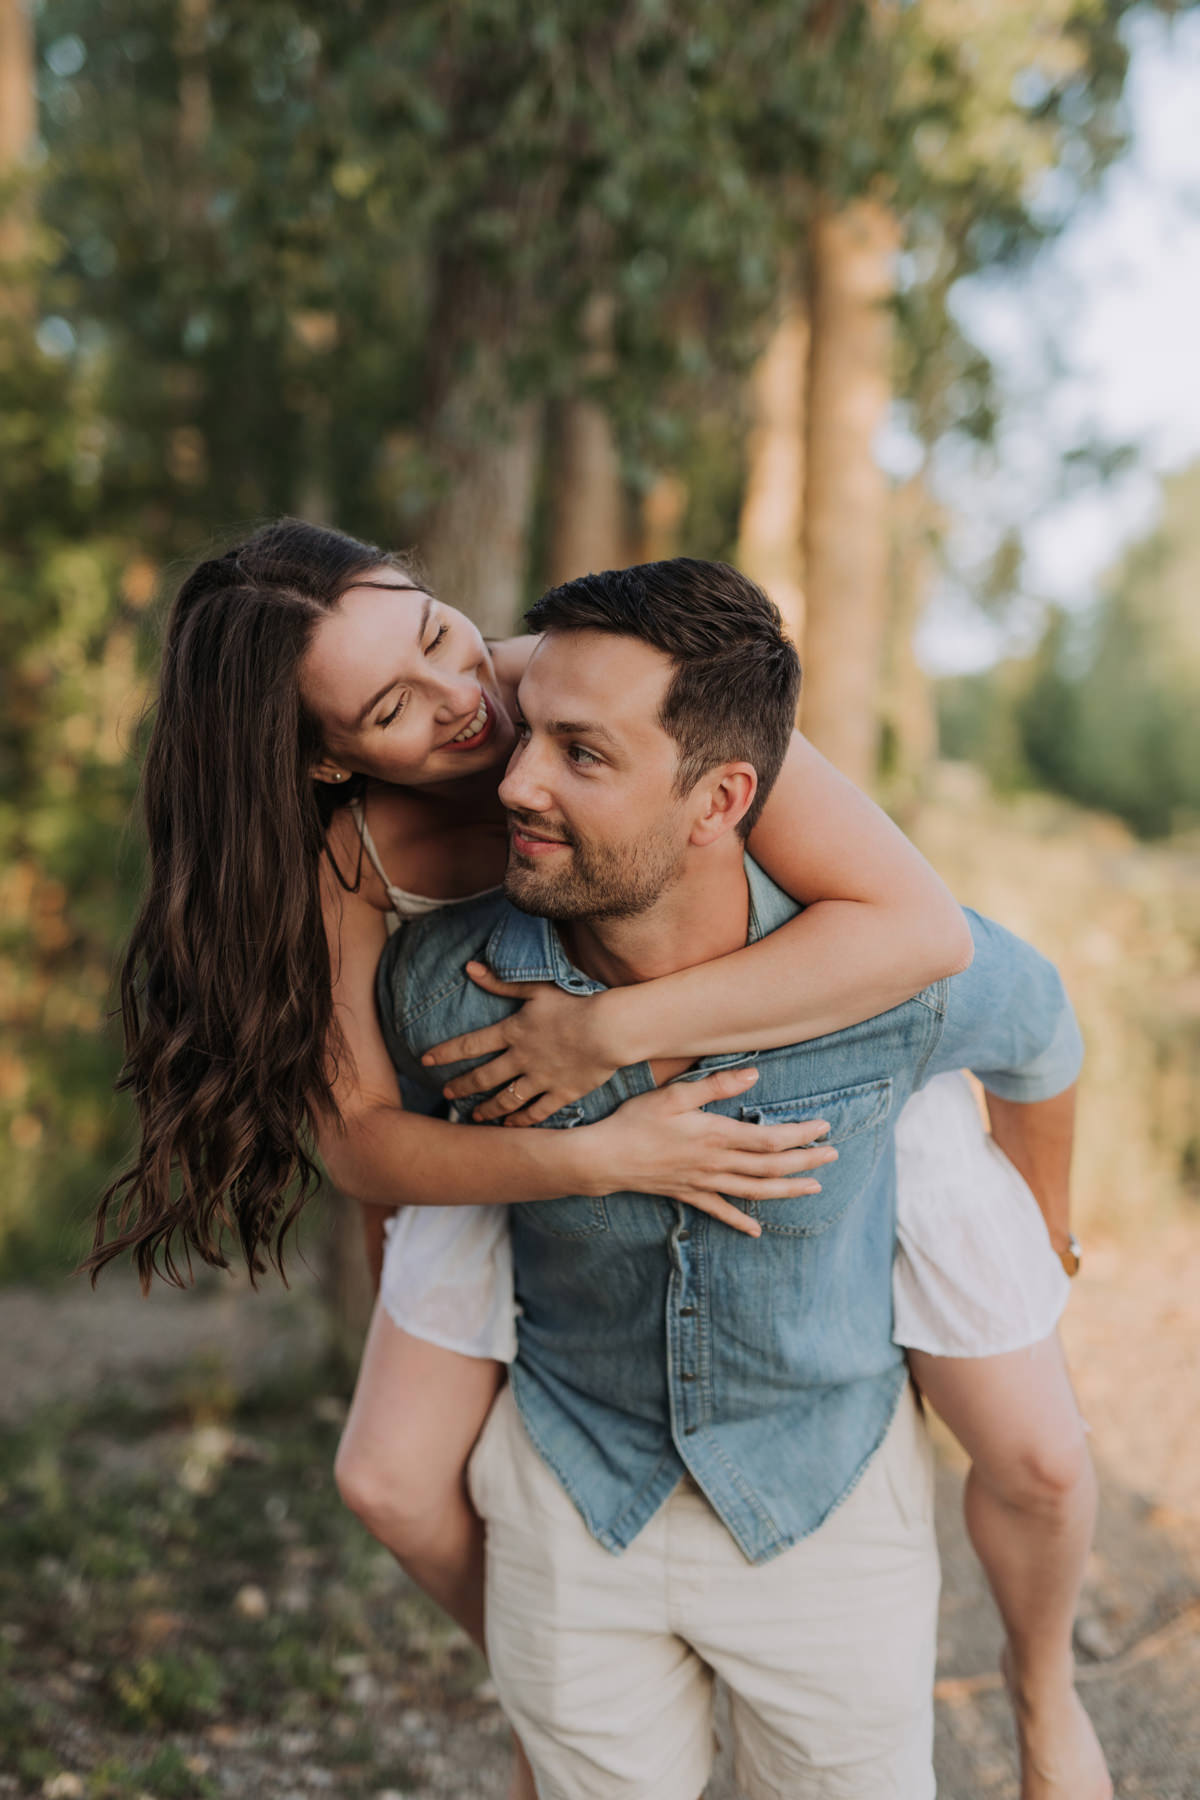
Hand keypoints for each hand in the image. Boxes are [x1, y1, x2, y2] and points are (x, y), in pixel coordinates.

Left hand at [421, 963, 623, 1124]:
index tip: (425, 1060)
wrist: (609, 1030)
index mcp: (513, 1032)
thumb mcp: (537, 988)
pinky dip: (521, 1121)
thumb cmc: (575, 1004)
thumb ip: (502, 982)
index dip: (445, 1052)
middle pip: (484, 1077)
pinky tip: (510, 1126)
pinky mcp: (561, 1093)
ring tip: (475, 1116)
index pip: (470, 1044)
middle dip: (462, 1086)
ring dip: (488, 1109)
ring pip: (506, 1100)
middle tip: (447, 1094)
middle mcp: (521, 1059)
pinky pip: (536, 1112)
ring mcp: (540, 1079)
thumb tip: (470, 968)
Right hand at [584, 1067, 837, 1237]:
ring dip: (786, 1190)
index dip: (800, 1134)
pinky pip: (719, 1211)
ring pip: (754, 1191)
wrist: (604, 1158)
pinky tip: (756, 1231)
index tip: (824, 1127)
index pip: (770, 1138)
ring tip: (813, 1188)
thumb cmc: (636, 1120)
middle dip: (805, 1162)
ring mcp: (703, 1182)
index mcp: (716, 1135)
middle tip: (833, 1156)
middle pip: (770, 1166)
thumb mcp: (674, 1094)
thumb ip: (715, 1085)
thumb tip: (754, 1075)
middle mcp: (715, 1163)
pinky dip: (739, 1221)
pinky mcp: (688, 1194)